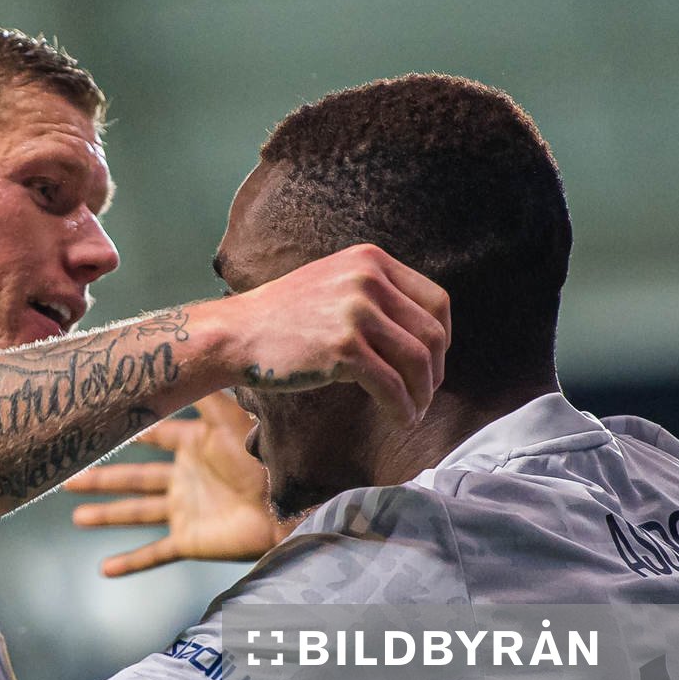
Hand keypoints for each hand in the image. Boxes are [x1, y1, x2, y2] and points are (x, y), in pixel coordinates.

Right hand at [63, 391, 283, 575]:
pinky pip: (154, 554)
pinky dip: (130, 563)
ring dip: (106, 515)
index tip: (99, 421)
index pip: (155, 435)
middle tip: (68, 476)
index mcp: (195, 445)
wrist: (287, 509)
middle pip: (134, 478)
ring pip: (136, 513)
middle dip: (102, 478)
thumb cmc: (264, 460)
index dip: (130, 430)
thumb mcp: (230, 418)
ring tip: (77, 516)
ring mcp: (185, 510)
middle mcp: (185, 477)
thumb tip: (182, 355)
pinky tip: (105, 569)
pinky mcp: (189, 540)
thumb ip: (205, 391)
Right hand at [220, 244, 449, 418]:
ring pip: (417, 362)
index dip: (442, 338)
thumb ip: (375, 295)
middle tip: (425, 395)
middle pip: (432, 333)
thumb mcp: (334, 283)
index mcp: (371, 260)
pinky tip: (399, 419)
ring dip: (421, 395)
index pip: (436, 300)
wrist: (236, 334)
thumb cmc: (283, 318)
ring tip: (412, 412)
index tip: (433, 363)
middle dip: (435, 372)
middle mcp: (368, 279)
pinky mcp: (344, 348)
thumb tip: (422, 335)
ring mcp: (356, 312)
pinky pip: (392, 385)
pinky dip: (402, 408)